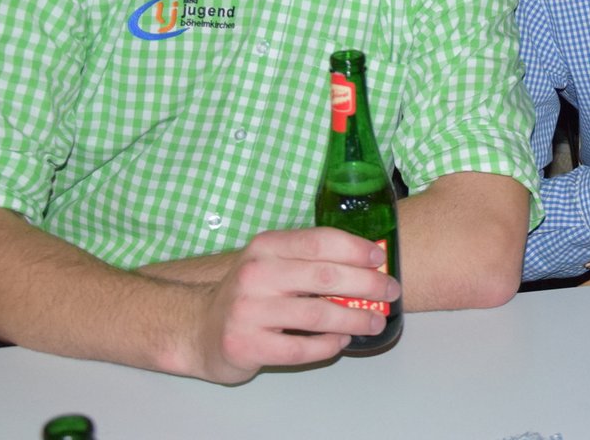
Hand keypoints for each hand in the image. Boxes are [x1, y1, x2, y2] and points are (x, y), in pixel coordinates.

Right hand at [189, 227, 398, 382]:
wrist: (199, 329)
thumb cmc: (250, 293)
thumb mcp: (271, 263)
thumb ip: (309, 260)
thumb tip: (368, 262)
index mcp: (266, 246)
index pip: (319, 241)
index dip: (355, 248)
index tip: (380, 258)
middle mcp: (255, 273)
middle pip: (324, 277)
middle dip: (367, 285)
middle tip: (390, 292)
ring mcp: (248, 310)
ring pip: (317, 315)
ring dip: (355, 319)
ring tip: (375, 322)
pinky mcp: (246, 344)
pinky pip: (300, 348)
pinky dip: (328, 345)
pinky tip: (342, 341)